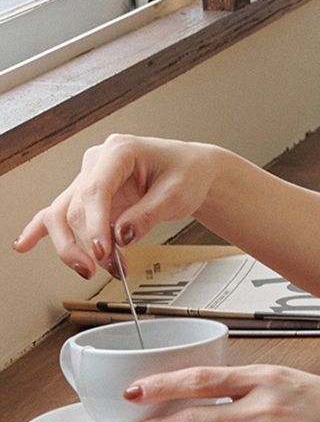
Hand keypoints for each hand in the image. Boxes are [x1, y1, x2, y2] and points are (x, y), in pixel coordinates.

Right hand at [12, 134, 217, 278]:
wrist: (192, 170)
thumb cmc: (186, 172)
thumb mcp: (177, 193)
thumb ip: (148, 215)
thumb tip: (121, 237)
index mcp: (120, 150)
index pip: (96, 190)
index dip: (95, 224)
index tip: (103, 252)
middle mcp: (98, 162)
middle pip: (76, 206)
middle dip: (90, 244)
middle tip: (110, 268)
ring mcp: (89, 178)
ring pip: (62, 213)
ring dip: (72, 247)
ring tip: (89, 270)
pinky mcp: (88, 196)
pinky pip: (57, 212)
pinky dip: (40, 229)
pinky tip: (24, 244)